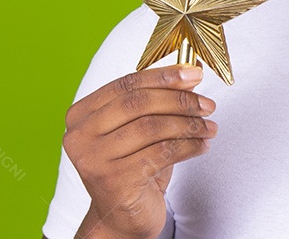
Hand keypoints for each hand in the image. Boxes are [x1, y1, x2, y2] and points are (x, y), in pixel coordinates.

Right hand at [62, 64, 217, 238]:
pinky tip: (201, 146)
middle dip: (180, 100)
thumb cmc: (132, 167)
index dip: (164, 76)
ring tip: (209, 128)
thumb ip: (157, 99)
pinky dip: (189, 146)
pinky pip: (162, 152)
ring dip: (189, 125)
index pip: (126, 84)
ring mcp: (94, 159)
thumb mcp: (140, 128)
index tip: (194, 73)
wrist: (122, 217)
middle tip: (208, 104)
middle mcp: (79, 136)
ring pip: (152, 127)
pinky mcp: (114, 181)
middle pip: (139, 103)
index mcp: (80, 115)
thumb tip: (190, 72)